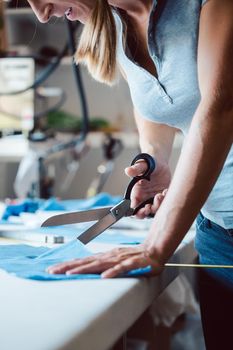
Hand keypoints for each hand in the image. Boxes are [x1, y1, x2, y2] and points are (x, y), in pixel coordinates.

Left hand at [47, 244, 163, 277]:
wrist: (154, 250)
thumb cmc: (134, 257)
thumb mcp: (115, 261)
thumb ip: (103, 265)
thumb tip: (87, 270)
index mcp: (105, 256)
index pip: (83, 261)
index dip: (68, 265)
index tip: (53, 269)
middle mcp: (109, 256)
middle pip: (86, 262)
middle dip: (69, 266)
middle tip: (53, 271)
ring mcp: (120, 259)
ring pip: (100, 264)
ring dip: (85, 269)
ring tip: (71, 273)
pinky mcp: (133, 263)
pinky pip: (122, 268)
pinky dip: (113, 272)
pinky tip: (105, 277)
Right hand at [125, 158, 170, 217]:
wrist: (159, 162)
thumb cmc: (148, 163)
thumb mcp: (142, 165)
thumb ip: (136, 169)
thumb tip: (128, 170)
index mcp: (136, 193)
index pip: (134, 208)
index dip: (139, 211)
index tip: (146, 207)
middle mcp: (144, 198)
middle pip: (144, 212)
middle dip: (149, 211)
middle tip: (154, 203)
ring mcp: (153, 198)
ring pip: (155, 209)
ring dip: (159, 205)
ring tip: (161, 194)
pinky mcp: (162, 197)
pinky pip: (164, 204)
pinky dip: (166, 200)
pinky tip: (166, 191)